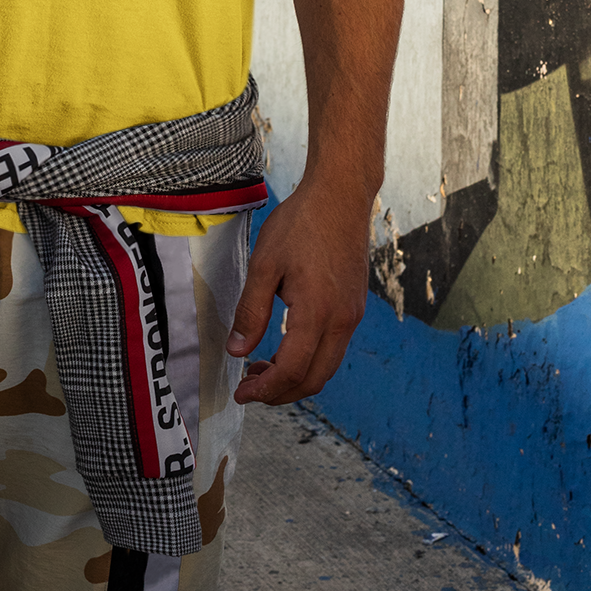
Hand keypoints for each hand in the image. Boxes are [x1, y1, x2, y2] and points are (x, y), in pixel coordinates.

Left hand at [226, 181, 371, 404]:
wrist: (340, 196)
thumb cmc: (301, 223)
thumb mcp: (264, 264)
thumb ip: (251, 311)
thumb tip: (237, 351)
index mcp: (318, 312)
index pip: (292, 370)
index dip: (265, 389)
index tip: (241, 394)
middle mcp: (342, 320)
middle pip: (314, 379)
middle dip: (280, 392)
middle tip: (249, 387)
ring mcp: (352, 315)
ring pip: (326, 366)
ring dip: (295, 377)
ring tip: (261, 368)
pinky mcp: (354, 306)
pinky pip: (333, 348)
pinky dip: (309, 359)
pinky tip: (285, 346)